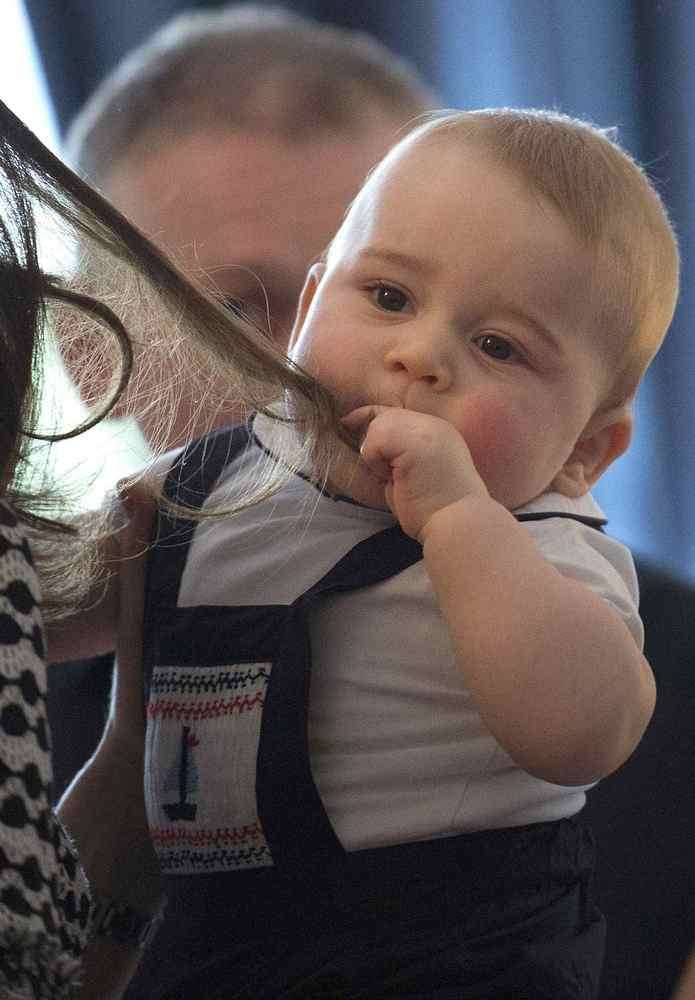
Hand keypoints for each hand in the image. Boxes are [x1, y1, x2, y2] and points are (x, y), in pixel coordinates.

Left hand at [341, 406, 488, 539]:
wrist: (457, 521)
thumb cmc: (433, 507)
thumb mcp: (415, 470)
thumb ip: (397, 451)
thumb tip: (364, 438)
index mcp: (437, 431)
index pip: (394, 413)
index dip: (368, 417)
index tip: (348, 424)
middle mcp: (433, 424)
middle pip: (383, 416)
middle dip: (372, 442)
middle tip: (388, 473)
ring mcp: (426, 429)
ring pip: (377, 426)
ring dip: (376, 455)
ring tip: (396, 477)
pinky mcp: (414, 440)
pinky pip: (374, 441)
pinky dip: (375, 461)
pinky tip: (394, 478)